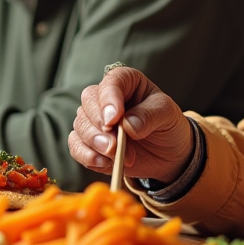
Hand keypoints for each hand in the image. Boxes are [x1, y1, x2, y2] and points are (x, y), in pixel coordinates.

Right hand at [68, 65, 192, 183]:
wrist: (168, 153)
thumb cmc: (167, 125)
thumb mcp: (167, 114)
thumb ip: (149, 116)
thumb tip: (127, 125)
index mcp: (126, 82)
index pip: (111, 83)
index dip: (109, 100)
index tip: (114, 120)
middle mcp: (105, 97)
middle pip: (88, 103)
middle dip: (100, 126)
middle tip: (115, 145)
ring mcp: (95, 119)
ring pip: (80, 125)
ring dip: (95, 143)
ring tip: (115, 156)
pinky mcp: (89, 142)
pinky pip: (76, 145)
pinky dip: (86, 155)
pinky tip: (103, 162)